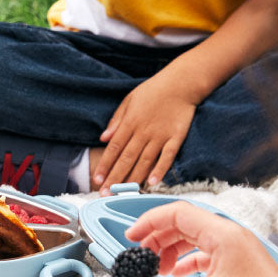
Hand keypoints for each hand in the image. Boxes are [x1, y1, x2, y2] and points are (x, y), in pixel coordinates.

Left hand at [93, 76, 195, 191]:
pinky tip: (152, 183)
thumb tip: (103, 138)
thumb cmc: (153, 90)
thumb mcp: (129, 100)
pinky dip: (160, 170)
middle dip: (114, 177)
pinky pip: (167, 157)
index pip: (113, 148)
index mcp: (130, 122)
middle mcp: (143, 132)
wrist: (181, 83)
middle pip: (126, 159)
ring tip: (125, 193)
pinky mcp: (176, 138)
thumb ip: (116, 120)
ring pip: (144, 161)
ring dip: (134, 178)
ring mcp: (160, 136)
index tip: (96, 179)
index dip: (104, 165)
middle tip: (105, 193)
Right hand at [122, 202, 277, 276]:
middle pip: (184, 225)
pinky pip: (205, 256)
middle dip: (158, 239)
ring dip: (171, 252)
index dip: (150, 223)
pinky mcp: (238, 267)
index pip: (177, 213)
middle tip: (140, 257)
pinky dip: (186, 263)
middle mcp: (229, 237)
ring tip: (156, 270)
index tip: (131, 237)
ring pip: (194, 240)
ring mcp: (235, 251)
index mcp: (223, 234)